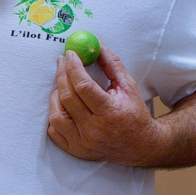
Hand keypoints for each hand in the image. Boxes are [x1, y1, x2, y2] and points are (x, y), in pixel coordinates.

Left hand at [47, 44, 160, 164]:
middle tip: (62, 62)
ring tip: (62, 85)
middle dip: (62, 75)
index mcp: (110, 112)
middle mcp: (95, 130)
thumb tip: (96, 43)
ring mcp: (83, 143)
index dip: (73, 67)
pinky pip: (55, 132)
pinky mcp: (77, 151)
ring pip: (57, 116)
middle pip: (68, 98)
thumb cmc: (134, 113)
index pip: (84, 86)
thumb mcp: (128, 86)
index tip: (70, 54)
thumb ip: (111, 64)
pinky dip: (54, 117)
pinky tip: (61, 106)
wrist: (140, 145)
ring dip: (55, 96)